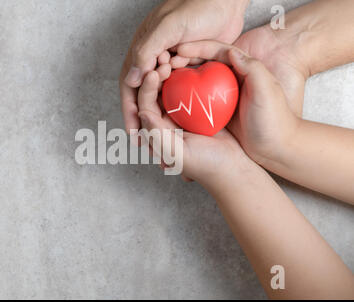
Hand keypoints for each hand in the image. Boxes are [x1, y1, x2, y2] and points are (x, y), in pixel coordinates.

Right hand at [120, 0, 249, 131]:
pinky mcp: (189, 68)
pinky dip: (179, 108)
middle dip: (143, 121)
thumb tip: (131, 79)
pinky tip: (182, 123)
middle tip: (147, 144)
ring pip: (161, 97)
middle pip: (144, 96)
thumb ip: (147, 50)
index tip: (134, 133)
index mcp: (143, 50)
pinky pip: (180, 92)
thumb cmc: (196, 7)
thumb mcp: (169, 27)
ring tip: (164, 140)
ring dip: (161, 117)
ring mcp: (172, 65)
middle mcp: (154, 60)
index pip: (130, 86)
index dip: (129, 111)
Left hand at [136, 70, 253, 189]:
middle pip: (156, 93)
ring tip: (176, 58)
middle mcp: (167, 121)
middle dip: (157, 75)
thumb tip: (141, 113)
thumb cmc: (206, 165)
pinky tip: (194, 63)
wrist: (234, 169)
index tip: (154, 73)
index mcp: (157, 131)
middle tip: (164, 60)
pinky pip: (192, 88)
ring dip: (172, 73)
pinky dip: (189, 76)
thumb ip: (158, 135)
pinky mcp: (201, 109)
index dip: (147, 88)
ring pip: (173, 87)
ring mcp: (184, 114)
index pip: (145, 105)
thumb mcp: (179, 153)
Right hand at [172, 25, 308, 116]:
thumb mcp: (268, 90)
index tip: (178, 51)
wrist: (276, 147)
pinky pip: (194, 100)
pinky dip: (181, 98)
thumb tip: (230, 51)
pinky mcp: (216, 112)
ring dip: (178, 79)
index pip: (216, 51)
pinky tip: (169, 101)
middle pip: (201, 64)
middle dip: (182, 62)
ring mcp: (221, 96)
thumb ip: (252, 68)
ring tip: (160, 81)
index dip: (196, 48)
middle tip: (163, 66)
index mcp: (242, 69)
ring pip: (195, 81)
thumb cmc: (275, 120)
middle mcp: (229, 80)